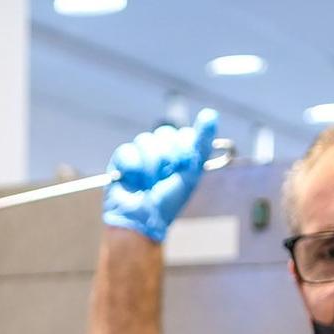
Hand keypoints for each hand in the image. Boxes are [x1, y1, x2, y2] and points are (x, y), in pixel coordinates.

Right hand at [102, 109, 218, 241]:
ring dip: (149, 167)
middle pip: (164, 133)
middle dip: (166, 158)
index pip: (183, 133)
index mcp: (180, 152)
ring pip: (145, 141)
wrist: (141, 220)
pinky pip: (127, 150)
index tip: (182, 167)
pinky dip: (132, 169)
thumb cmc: (167, 203)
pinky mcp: (122, 159)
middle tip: (164, 178)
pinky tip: (133, 182)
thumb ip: (201, 143)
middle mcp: (161, 150)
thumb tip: (211, 113)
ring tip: (147, 184)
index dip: (183, 149)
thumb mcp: (191, 173)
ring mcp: (141, 153)